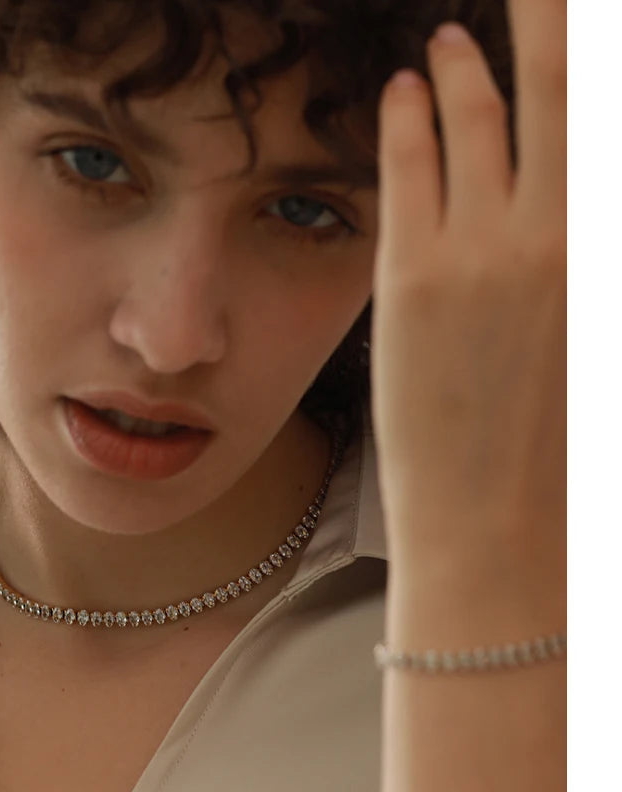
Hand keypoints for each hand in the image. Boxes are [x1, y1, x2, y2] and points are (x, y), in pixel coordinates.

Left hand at [370, 1, 565, 579]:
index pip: (602, 114)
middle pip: (563, 81)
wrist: (499, 524)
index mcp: (610, 246)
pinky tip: (408, 86)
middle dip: (545, 14)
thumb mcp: (584, 337)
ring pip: (483, 118)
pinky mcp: (416, 276)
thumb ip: (571, 257)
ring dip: (469, 66)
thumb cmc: (561, 448)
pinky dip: (412, 118)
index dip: (584, 52)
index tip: (567, 24)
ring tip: (453, 35)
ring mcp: (490, 248)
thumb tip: (551, 193)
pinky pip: (414, 170)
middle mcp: (568, 230)